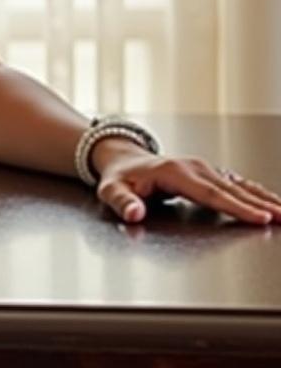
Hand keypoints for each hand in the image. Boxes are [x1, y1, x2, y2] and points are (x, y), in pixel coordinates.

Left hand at [92, 140, 280, 224]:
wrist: (122, 158)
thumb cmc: (119, 177)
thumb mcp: (111, 190)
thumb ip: (122, 202)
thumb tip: (134, 213)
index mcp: (174, 172)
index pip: (210, 194)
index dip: (236, 206)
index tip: (259, 217)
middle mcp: (193, 167)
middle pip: (231, 189)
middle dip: (260, 205)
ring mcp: (203, 168)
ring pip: (238, 185)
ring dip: (263, 199)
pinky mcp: (208, 173)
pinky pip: (236, 184)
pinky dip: (256, 194)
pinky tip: (271, 203)